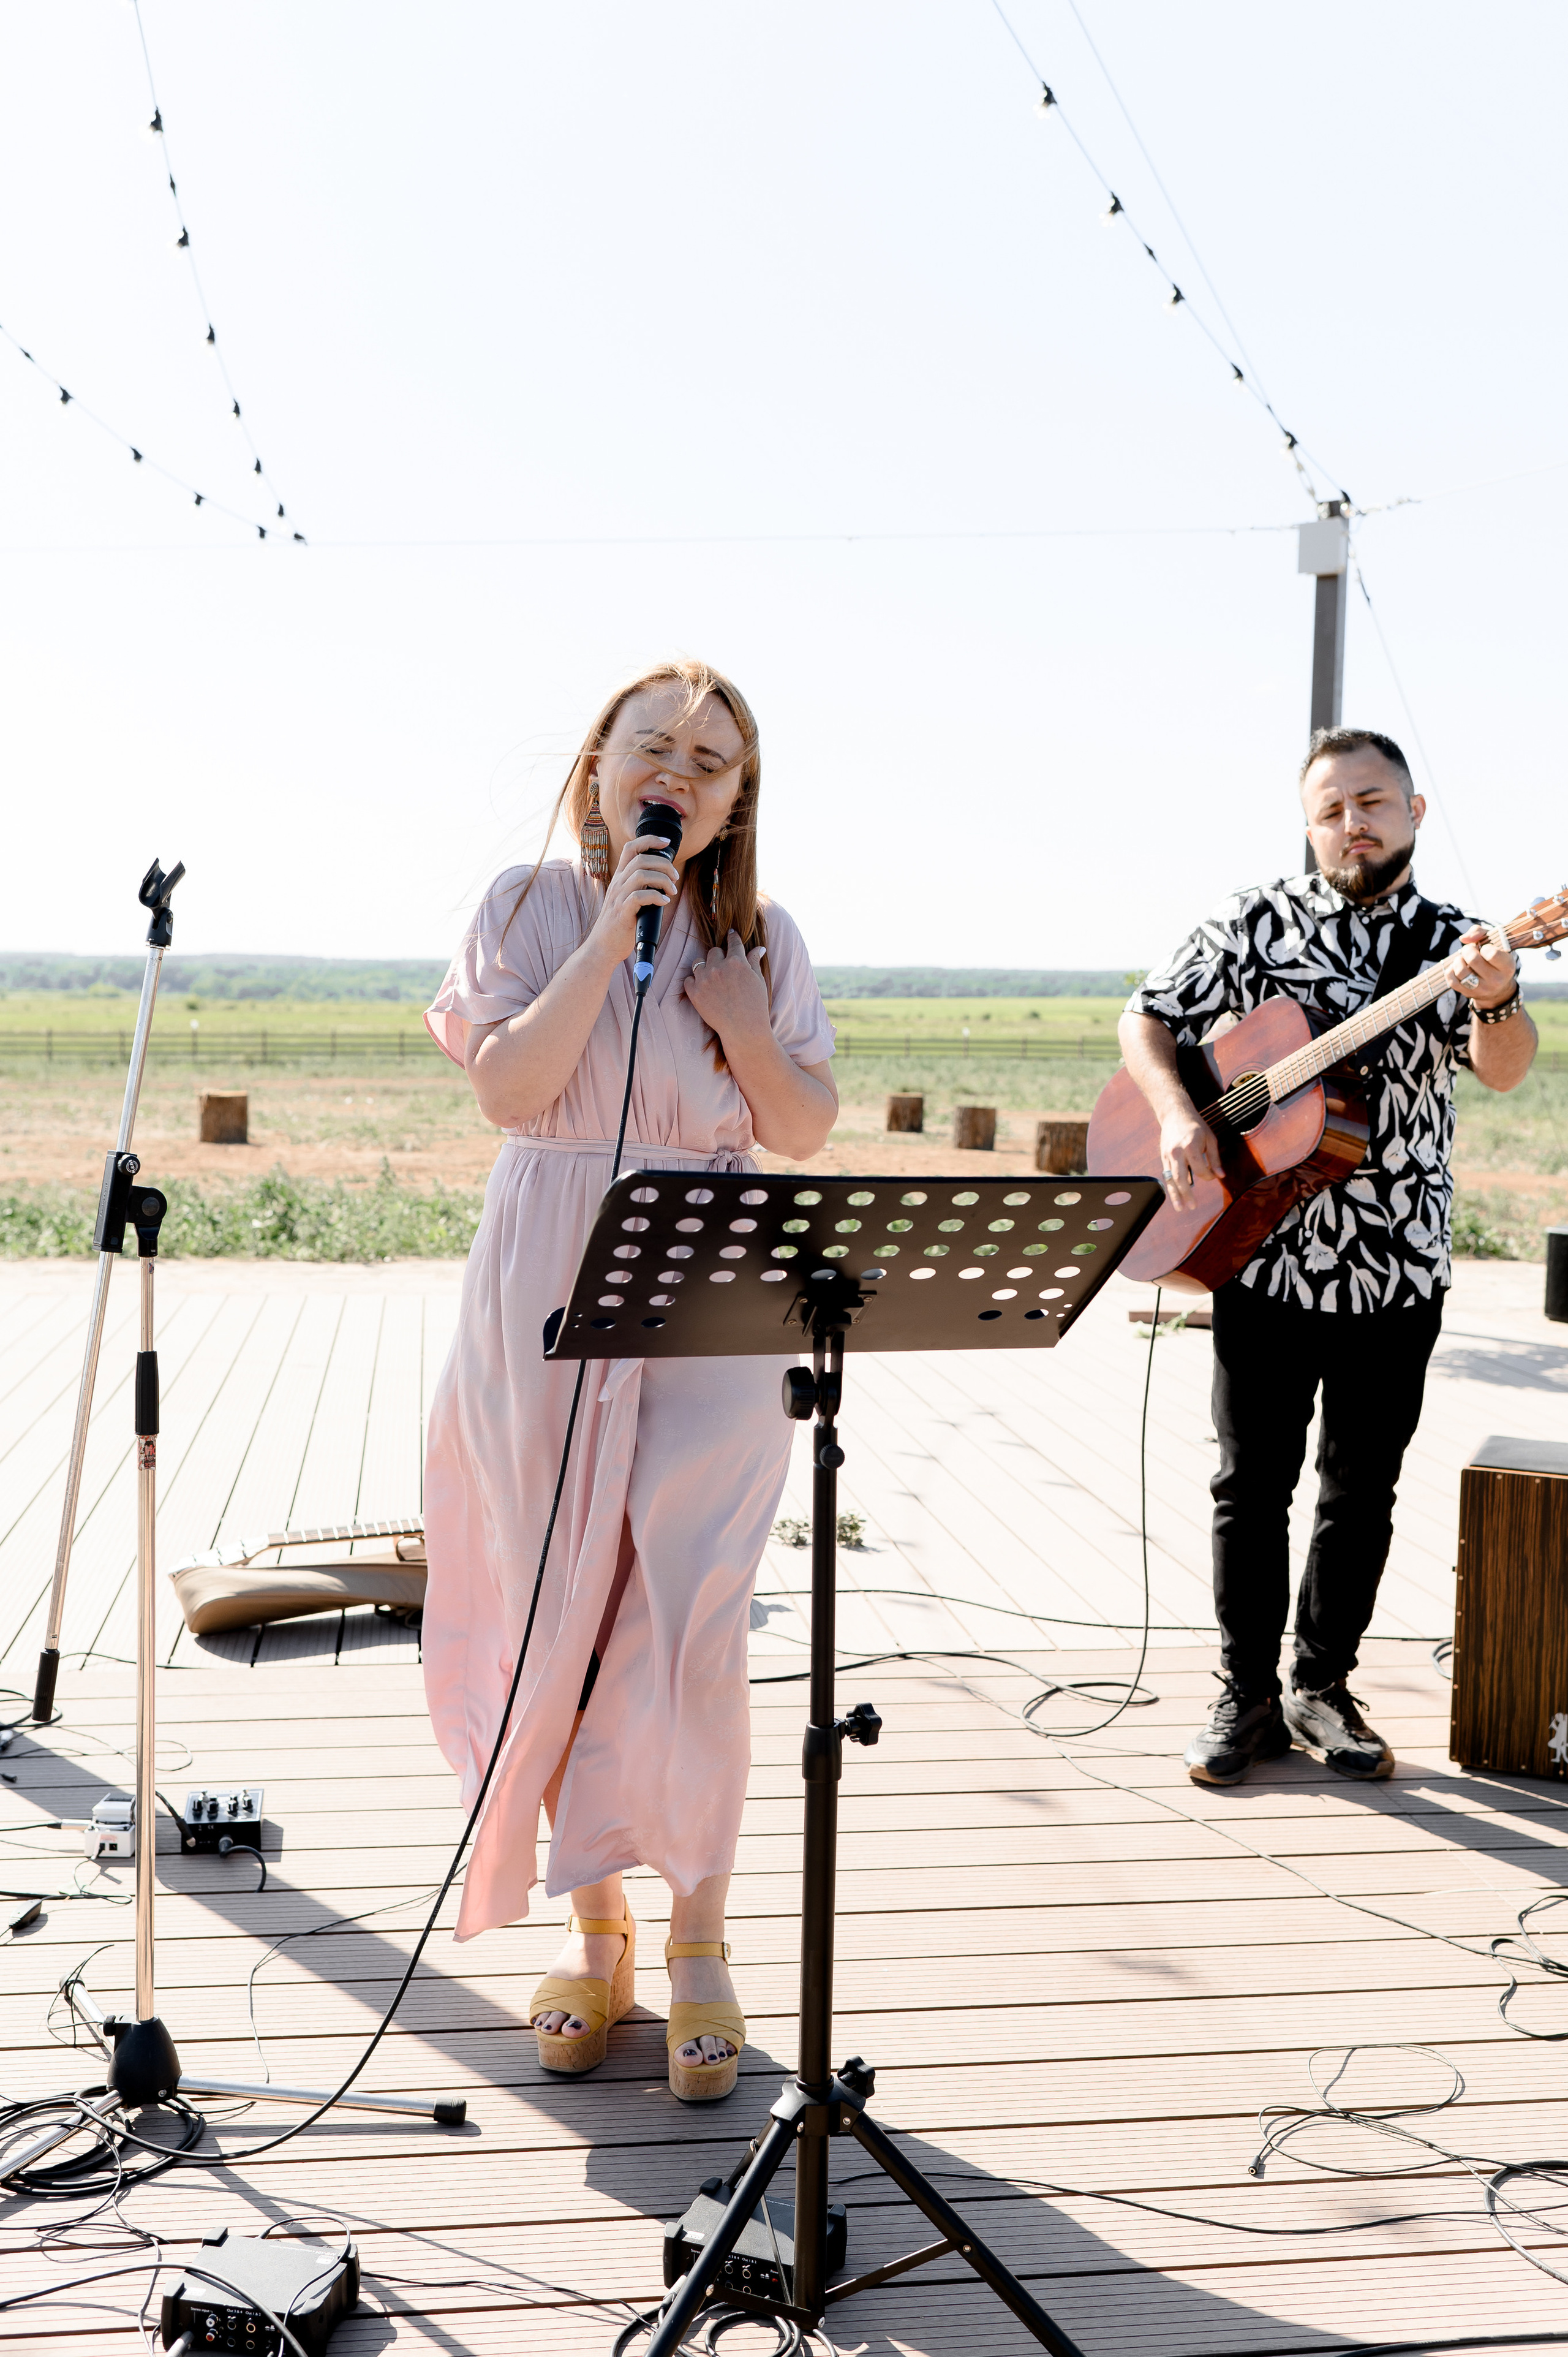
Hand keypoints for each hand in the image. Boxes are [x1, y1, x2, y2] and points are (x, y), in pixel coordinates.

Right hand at [587, 833, 680, 965]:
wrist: (603, 946)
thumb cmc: (620, 922)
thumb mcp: (627, 898)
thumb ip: (640, 886)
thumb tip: (663, 878)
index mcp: (620, 877)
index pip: (631, 848)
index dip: (649, 840)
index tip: (666, 842)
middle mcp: (618, 883)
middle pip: (641, 858)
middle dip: (664, 864)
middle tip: (675, 878)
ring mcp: (618, 897)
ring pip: (641, 874)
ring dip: (662, 880)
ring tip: (671, 891)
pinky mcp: (622, 912)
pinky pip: (639, 897)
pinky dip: (656, 897)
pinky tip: (664, 902)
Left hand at [683, 931, 768, 1045]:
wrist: (743, 1030)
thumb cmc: (755, 1006)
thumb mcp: (758, 981)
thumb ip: (754, 962)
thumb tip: (759, 948)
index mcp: (737, 962)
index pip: (733, 942)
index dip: (733, 937)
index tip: (731, 934)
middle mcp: (719, 967)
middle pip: (714, 951)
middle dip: (719, 957)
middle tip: (724, 968)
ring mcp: (705, 979)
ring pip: (698, 962)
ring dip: (704, 967)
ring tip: (711, 977)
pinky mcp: (694, 993)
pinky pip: (688, 979)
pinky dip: (694, 982)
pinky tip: (703, 988)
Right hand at [1158, 1105, 1220, 1209]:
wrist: (1175, 1114)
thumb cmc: (1195, 1126)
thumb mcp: (1210, 1139)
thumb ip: (1215, 1158)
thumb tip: (1220, 1175)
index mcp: (1191, 1147)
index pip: (1200, 1170)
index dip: (1208, 1176)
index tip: (1213, 1175)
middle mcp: (1177, 1153)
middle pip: (1181, 1179)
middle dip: (1187, 1195)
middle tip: (1192, 1206)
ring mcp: (1168, 1155)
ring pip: (1171, 1179)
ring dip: (1175, 1195)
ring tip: (1180, 1208)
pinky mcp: (1163, 1157)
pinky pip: (1167, 1175)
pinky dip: (1171, 1186)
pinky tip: (1174, 1195)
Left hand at [1449, 924, 1517, 1010]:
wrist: (1498, 989)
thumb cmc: (1494, 959)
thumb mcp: (1495, 943)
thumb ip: (1480, 932)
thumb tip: (1463, 939)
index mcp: (1507, 967)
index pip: (1491, 953)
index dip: (1484, 947)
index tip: (1485, 948)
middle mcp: (1496, 980)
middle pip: (1473, 959)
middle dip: (1468, 950)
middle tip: (1470, 950)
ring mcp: (1482, 989)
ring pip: (1461, 971)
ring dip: (1458, 960)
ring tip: (1463, 958)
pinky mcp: (1468, 994)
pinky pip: (1452, 980)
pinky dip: (1451, 970)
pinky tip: (1457, 966)